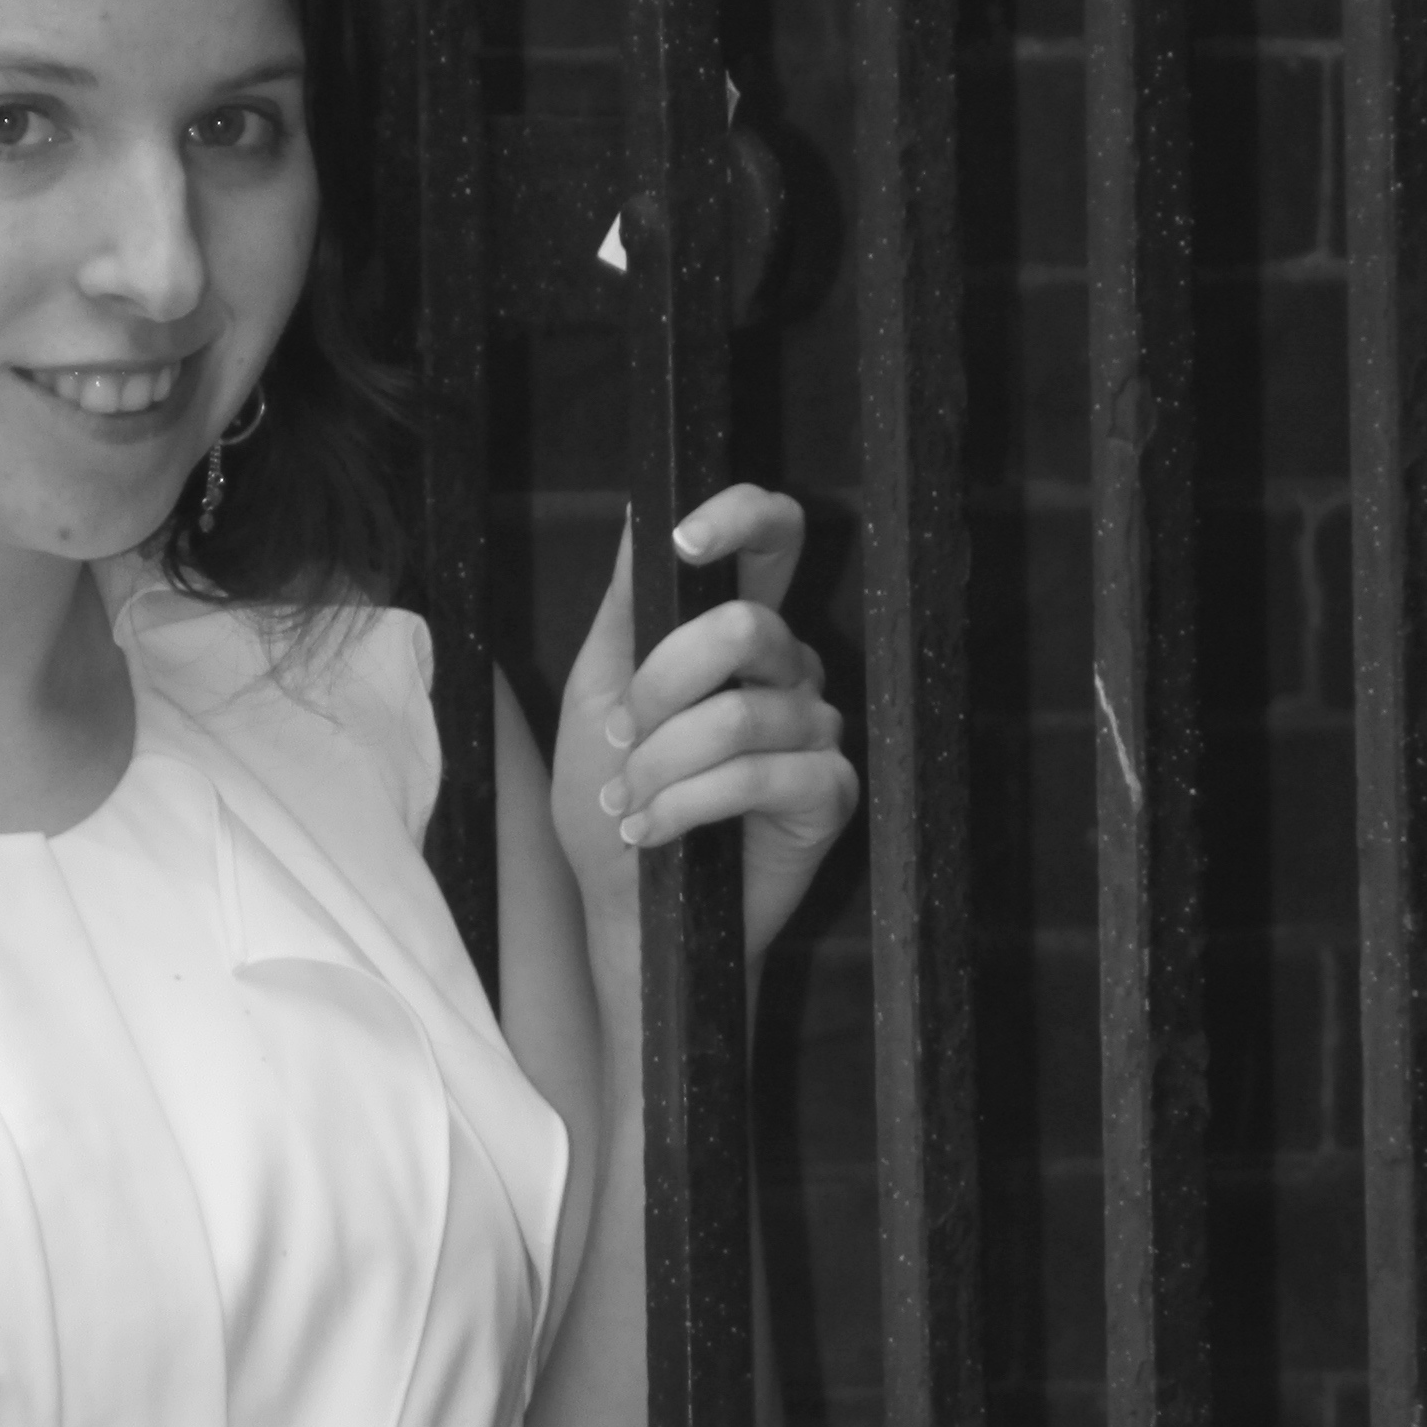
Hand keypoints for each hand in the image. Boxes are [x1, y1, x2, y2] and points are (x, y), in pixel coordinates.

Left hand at [552, 486, 856, 970]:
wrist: (630, 911)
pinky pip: (761, 775)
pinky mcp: (831, 792)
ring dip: (662, 767)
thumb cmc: (614, 806)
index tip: (683, 541)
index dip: (741, 518)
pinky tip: (659, 833)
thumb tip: (641, 514)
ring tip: (631, 806)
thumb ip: (625, 610)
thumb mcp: (595, 696)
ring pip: (739, 714)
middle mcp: (787, 671)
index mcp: (737, 638)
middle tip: (622, 742)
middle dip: (660, 690)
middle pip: (743, 628)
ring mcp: (817, 730)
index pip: (774, 540)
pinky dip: (690, 806)